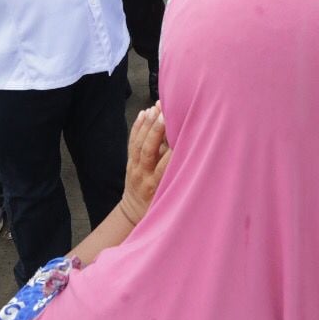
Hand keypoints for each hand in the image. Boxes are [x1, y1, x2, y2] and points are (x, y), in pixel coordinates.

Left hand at [119, 105, 170, 224]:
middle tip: (166, 112)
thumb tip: (189, 160)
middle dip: (157, 130)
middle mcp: (143, 174)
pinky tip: (144, 113)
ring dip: (147, 124)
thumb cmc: (156, 205)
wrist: (132, 212)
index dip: (172, 149)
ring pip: (139, 143)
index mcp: (155, 185)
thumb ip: (175, 180)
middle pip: (149, 149)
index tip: (182, 133)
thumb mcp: (168, 198)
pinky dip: (137, 126)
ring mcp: (134, 167)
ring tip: (156, 107)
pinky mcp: (129, 161)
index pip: (165, 165)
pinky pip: (131, 142)